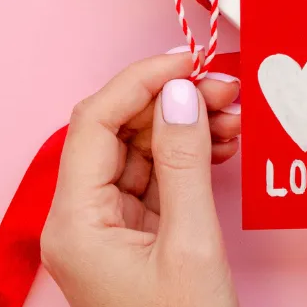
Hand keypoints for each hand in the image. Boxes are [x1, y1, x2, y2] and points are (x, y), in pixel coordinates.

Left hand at [42, 51, 243, 306]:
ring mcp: (101, 231)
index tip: (189, 61)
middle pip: (113, 131)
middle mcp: (77, 221)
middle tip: (224, 89)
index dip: (141, 80)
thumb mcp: (192, 245)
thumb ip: (183, 162)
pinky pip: (150, 180)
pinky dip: (184, 159)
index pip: (94, 120)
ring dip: (181, 128)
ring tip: (232, 117)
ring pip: (135, 152)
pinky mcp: (127, 240)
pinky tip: (220, 146)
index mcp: (74, 222)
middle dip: (168, 102)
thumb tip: (180, 94)